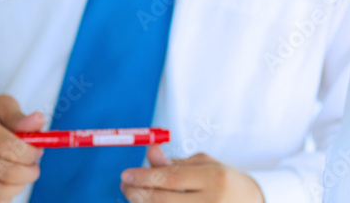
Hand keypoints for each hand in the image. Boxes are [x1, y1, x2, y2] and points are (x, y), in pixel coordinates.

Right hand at [0, 94, 45, 202]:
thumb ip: (18, 115)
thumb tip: (39, 121)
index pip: (9, 147)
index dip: (31, 154)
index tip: (38, 152)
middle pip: (6, 172)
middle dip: (29, 173)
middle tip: (34, 167)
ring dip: (18, 187)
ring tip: (21, 175)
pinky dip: (3, 198)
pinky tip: (6, 185)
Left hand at [120, 145, 265, 202]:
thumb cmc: (225, 182)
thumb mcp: (204, 165)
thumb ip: (175, 161)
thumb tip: (150, 152)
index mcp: (214, 178)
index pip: (171, 178)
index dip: (145, 177)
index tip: (125, 174)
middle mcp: (211, 202)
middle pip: (164, 201)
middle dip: (138, 193)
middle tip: (125, 185)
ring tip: (134, 195)